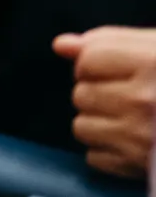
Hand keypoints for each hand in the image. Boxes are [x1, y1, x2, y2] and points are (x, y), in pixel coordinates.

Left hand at [55, 27, 155, 176]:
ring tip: (126, 117)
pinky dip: (108, 151)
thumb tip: (61, 45)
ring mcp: (144, 135)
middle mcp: (146, 100)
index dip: (93, 63)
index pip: (87, 60)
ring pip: (82, 127)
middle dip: (97, 92)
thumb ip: (108, 42)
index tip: (109, 68)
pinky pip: (96, 158)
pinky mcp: (143, 165)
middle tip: (124, 94)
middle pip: (81, 94)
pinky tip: (130, 139)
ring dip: (98, 122)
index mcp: (152, 62)